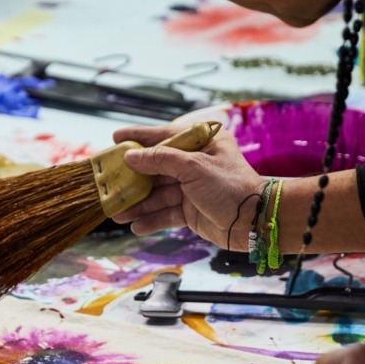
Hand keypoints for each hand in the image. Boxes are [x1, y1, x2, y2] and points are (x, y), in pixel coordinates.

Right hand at [110, 123, 263, 248]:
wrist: (255, 221)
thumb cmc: (231, 186)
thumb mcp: (194, 167)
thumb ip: (160, 160)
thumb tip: (131, 156)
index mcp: (201, 143)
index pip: (164, 137)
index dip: (139, 137)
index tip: (116, 137)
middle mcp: (195, 164)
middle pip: (156, 168)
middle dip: (133, 178)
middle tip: (109, 181)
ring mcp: (192, 188)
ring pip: (158, 194)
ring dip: (138, 204)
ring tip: (117, 212)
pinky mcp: (191, 211)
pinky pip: (166, 214)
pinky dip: (152, 220)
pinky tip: (136, 226)